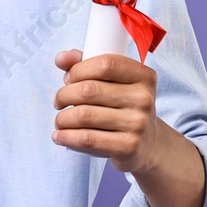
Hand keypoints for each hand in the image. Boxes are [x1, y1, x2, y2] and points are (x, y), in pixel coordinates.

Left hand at [51, 49, 163, 173]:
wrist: (147, 143)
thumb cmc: (123, 107)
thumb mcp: (113, 82)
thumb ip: (86, 65)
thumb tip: (61, 58)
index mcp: (143, 76)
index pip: (105, 65)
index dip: (78, 70)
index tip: (68, 79)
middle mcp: (144, 98)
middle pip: (89, 90)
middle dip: (64, 95)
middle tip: (59, 102)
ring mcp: (138, 123)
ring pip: (84, 115)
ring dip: (62, 118)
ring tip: (60, 120)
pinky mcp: (129, 147)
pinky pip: (88, 139)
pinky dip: (66, 137)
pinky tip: (60, 136)